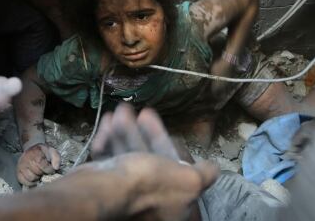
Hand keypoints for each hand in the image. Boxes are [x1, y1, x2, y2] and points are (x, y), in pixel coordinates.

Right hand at [17, 143, 60, 185]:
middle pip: (37, 173)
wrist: (32, 150)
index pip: (42, 165)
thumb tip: (56, 168)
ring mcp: (21, 166)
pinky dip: (30, 183)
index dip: (48, 170)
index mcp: (35, 153)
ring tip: (39, 174)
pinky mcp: (18, 172)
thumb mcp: (52, 151)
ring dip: (37, 178)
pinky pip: (24, 182)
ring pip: (31, 178)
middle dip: (43, 174)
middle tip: (44, 172)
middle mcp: (26, 159)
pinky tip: (34, 178)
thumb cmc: (43, 152)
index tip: (51, 170)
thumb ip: (56, 158)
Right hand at [82, 104, 217, 220]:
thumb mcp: (189, 180)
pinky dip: (110, 141)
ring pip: (128, 156)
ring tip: (120, 110)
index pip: (175, 169)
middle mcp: (150, 201)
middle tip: (138, 111)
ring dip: (125, 131)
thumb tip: (213, 168)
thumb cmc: (147, 182)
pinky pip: (111, 160)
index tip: (156, 123)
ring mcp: (126, 194)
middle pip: (150, 160)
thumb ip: (204, 174)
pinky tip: (107, 123)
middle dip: (142, 132)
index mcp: (173, 204)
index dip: (166, 142)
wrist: (101, 192)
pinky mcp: (105, 186)